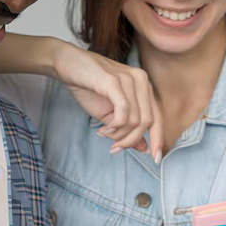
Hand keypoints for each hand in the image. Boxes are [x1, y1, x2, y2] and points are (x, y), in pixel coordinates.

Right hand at [50, 44, 163, 161]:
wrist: (67, 65)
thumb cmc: (88, 87)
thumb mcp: (109, 114)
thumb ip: (127, 129)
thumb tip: (143, 148)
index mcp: (144, 87)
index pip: (157, 118)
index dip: (157, 140)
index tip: (155, 160)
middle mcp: (142, 81)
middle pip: (148, 122)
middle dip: (131, 141)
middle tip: (114, 149)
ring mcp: (130, 79)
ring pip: (136, 120)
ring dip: (119, 135)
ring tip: (104, 134)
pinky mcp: (115, 81)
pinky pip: (124, 112)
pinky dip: (115, 126)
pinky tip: (103, 129)